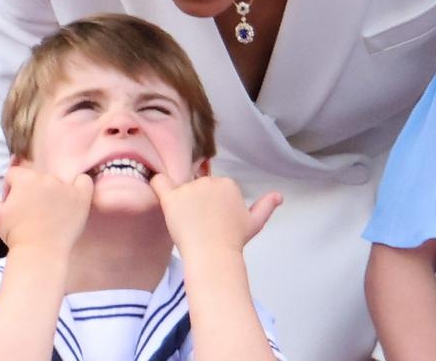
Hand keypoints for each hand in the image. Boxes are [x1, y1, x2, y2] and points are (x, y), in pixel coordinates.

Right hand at [0, 165, 93, 253]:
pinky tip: (70, 202)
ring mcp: (66, 186)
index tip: (16, 208)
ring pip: (57, 180)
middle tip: (32, 212)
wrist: (41, 253)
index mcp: (25, 179)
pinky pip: (84, 180)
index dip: (13, 191)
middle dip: (33, 190)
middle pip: (38, 176)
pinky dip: (79, 187)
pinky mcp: (82, 195)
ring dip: (53, 191)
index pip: (16, 175)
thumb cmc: (15, 235)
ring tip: (49, 213)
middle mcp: (46, 178)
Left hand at [150, 174, 280, 256]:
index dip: (212, 203)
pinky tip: (156, 186)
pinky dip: (156, 182)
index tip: (212, 220)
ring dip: (181, 201)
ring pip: (181, 188)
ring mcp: (190, 189)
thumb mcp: (255, 223)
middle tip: (199, 223)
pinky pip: (159, 183)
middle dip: (197, 200)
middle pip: (198, 185)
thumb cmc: (234, 241)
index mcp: (228, 184)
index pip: (214, 188)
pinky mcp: (172, 199)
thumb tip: (280, 196)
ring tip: (185, 224)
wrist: (214, 256)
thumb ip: (266, 206)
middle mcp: (209, 181)